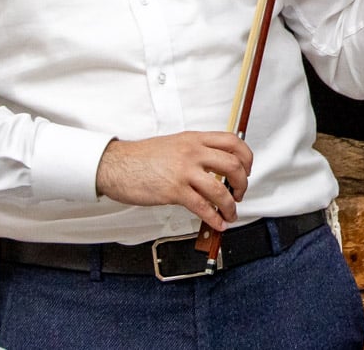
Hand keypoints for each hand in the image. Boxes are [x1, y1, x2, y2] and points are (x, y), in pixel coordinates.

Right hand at [94, 132, 252, 229]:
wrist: (116, 165)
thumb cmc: (142, 157)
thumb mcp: (175, 144)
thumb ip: (196, 150)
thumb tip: (216, 163)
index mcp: (195, 139)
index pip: (232, 142)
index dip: (246, 157)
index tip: (247, 169)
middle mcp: (193, 152)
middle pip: (233, 165)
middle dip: (242, 183)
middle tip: (239, 193)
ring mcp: (184, 171)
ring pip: (220, 189)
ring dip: (230, 205)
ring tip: (230, 213)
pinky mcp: (174, 191)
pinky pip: (202, 207)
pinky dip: (214, 218)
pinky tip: (217, 223)